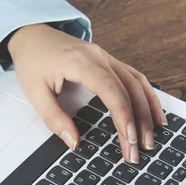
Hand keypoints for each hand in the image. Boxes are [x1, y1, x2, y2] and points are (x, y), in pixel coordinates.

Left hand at [8, 24, 166, 163]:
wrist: (32, 35)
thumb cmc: (32, 60)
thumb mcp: (34, 92)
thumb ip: (54, 118)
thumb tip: (73, 142)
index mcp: (81, 62)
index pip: (111, 90)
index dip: (123, 115)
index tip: (129, 138)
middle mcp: (99, 56)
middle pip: (130, 89)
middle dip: (138, 121)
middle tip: (140, 149)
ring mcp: (106, 57)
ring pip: (137, 83)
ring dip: (148, 110)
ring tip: (152, 137)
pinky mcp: (108, 61)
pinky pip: (134, 77)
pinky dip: (147, 96)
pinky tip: (153, 113)